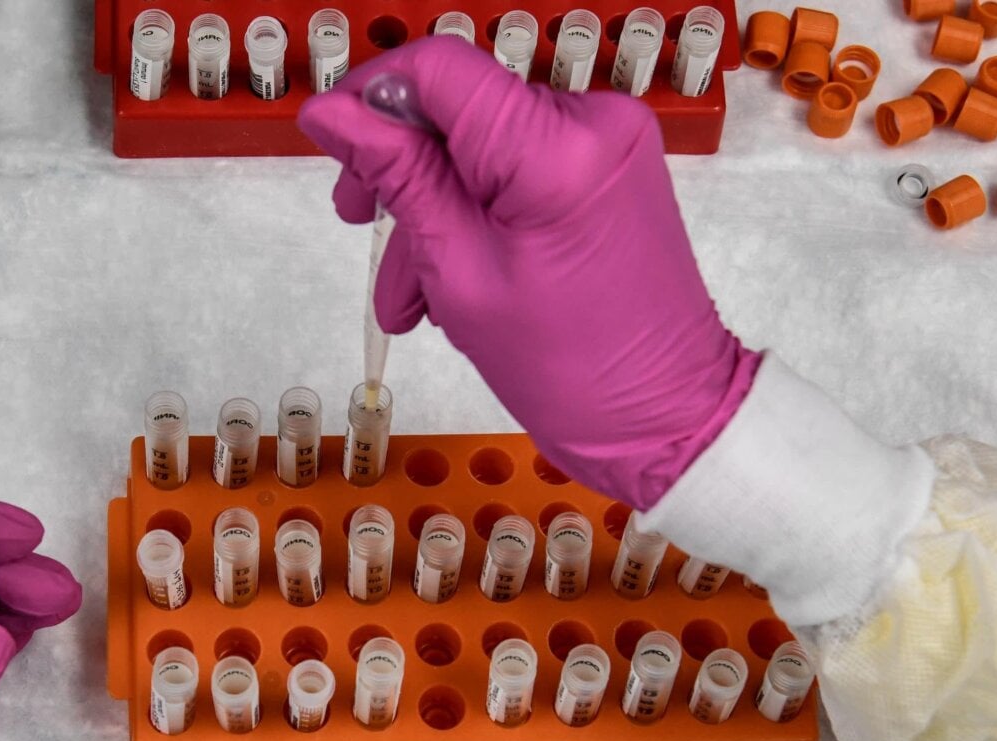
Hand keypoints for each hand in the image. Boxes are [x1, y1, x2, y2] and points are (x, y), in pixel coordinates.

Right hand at [298, 37, 759, 509]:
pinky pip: (517, 164)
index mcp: (553, 149)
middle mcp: (593, 122)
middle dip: (400, 167)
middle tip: (361, 219)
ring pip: (480, 143)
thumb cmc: (576, 370)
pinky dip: (478, 211)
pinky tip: (453, 275)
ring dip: (434, 207)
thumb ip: (398, 177)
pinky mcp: (609, 164)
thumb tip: (335, 115)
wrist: (663, 416)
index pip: (438, 69)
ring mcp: (608, 141)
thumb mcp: (458, 273)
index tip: (334, 139)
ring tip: (411, 290)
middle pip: (458, 105)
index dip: (371, 96)